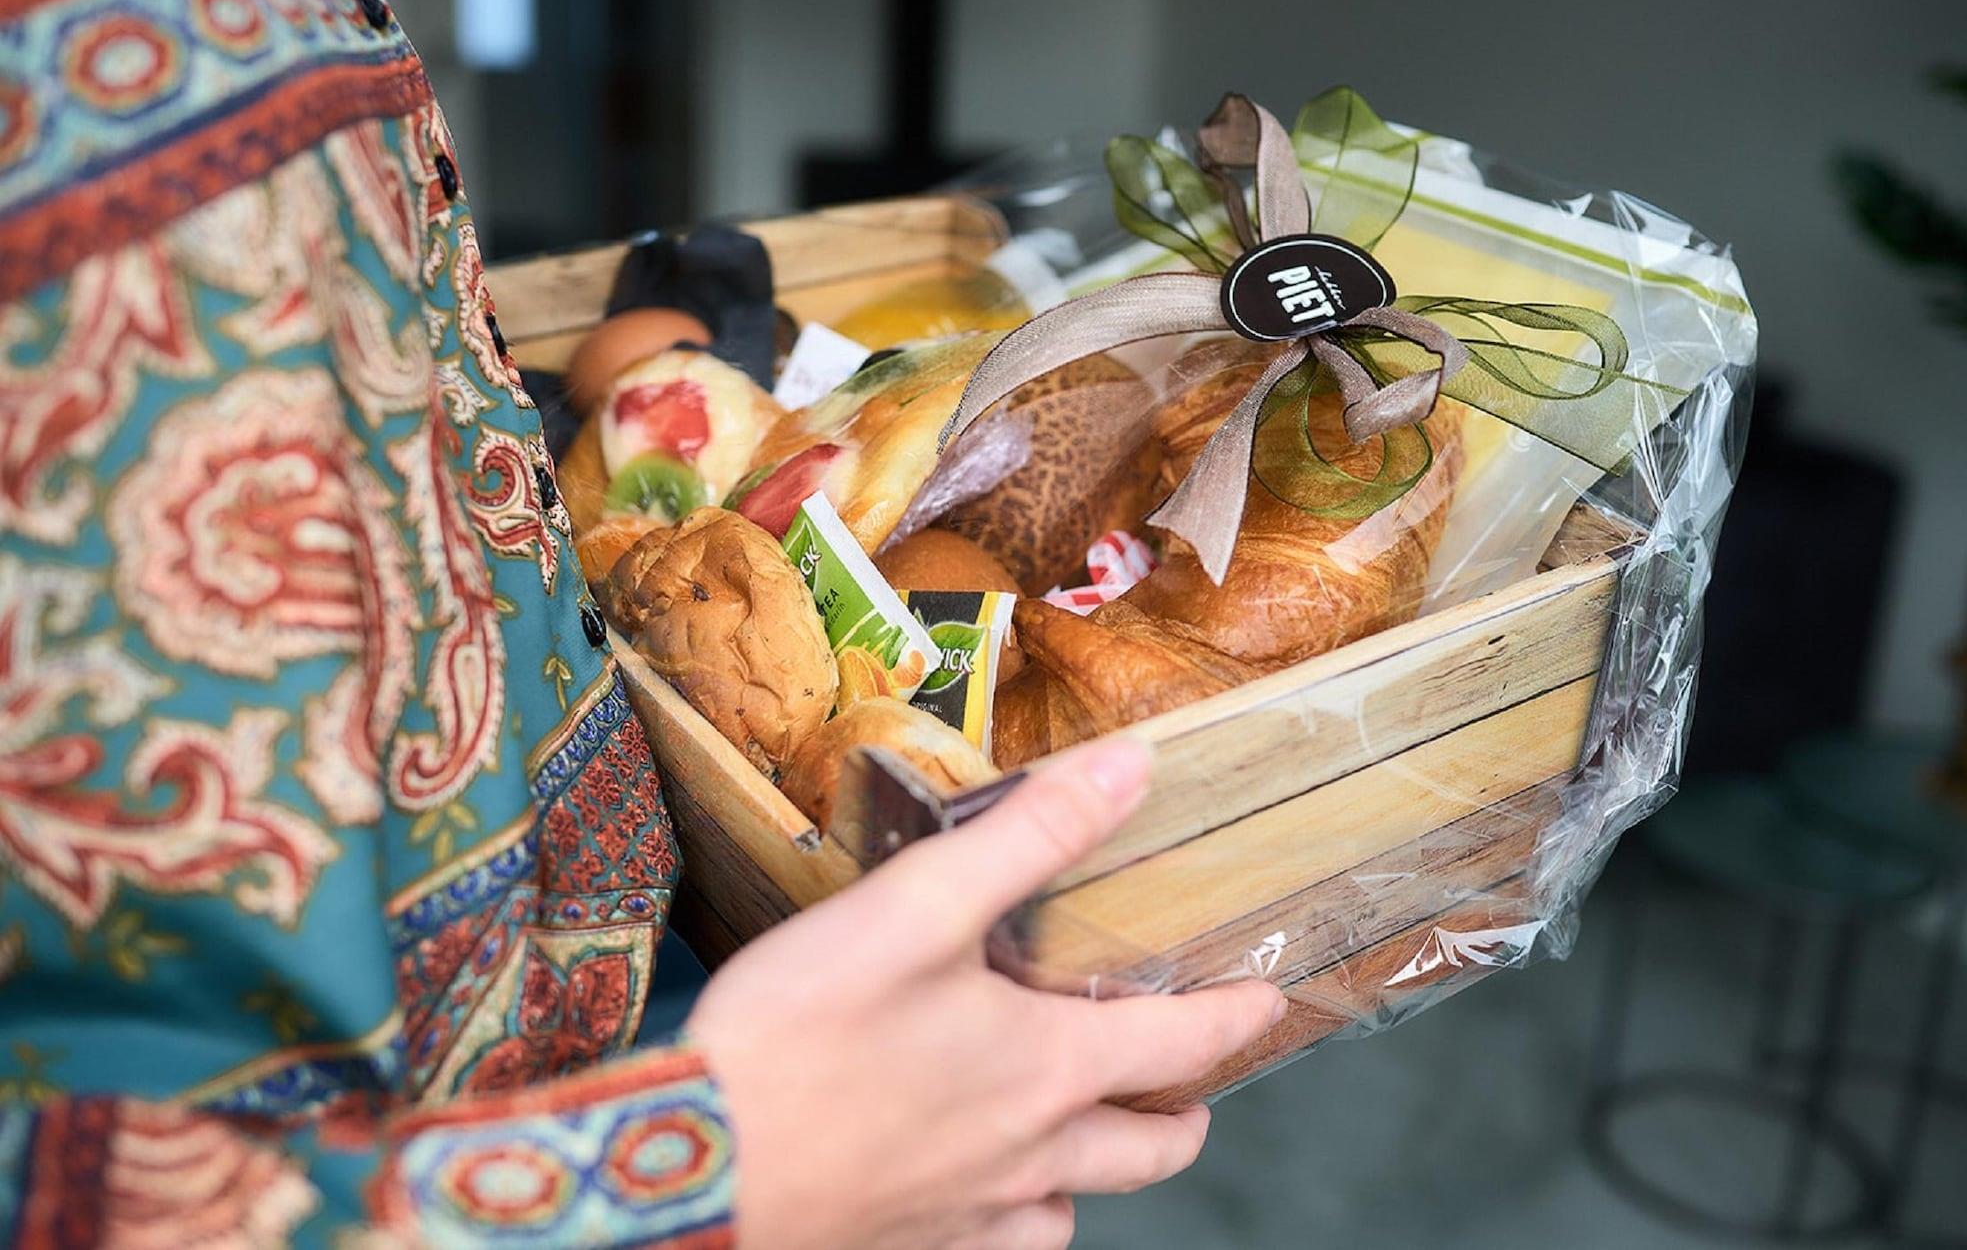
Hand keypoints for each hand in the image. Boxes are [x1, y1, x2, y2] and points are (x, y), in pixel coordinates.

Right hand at [688, 739, 1284, 1249]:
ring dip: (1093, 1174)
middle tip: (1191, 1097)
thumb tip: (1133, 771)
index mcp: (1045, 1069)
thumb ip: (1030, 837)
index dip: (1233, 1018)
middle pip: (1145, 1153)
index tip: (1266, 1001)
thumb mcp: (917, 908)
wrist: (690, 1171)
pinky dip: (1008, 1224)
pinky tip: (974, 1197)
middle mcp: (1027, 1156)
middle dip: (1180, 1120)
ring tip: (1078, 1140)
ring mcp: (966, 1218)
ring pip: (1069, 1211)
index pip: (1180, 1046)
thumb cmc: (800, 1035)